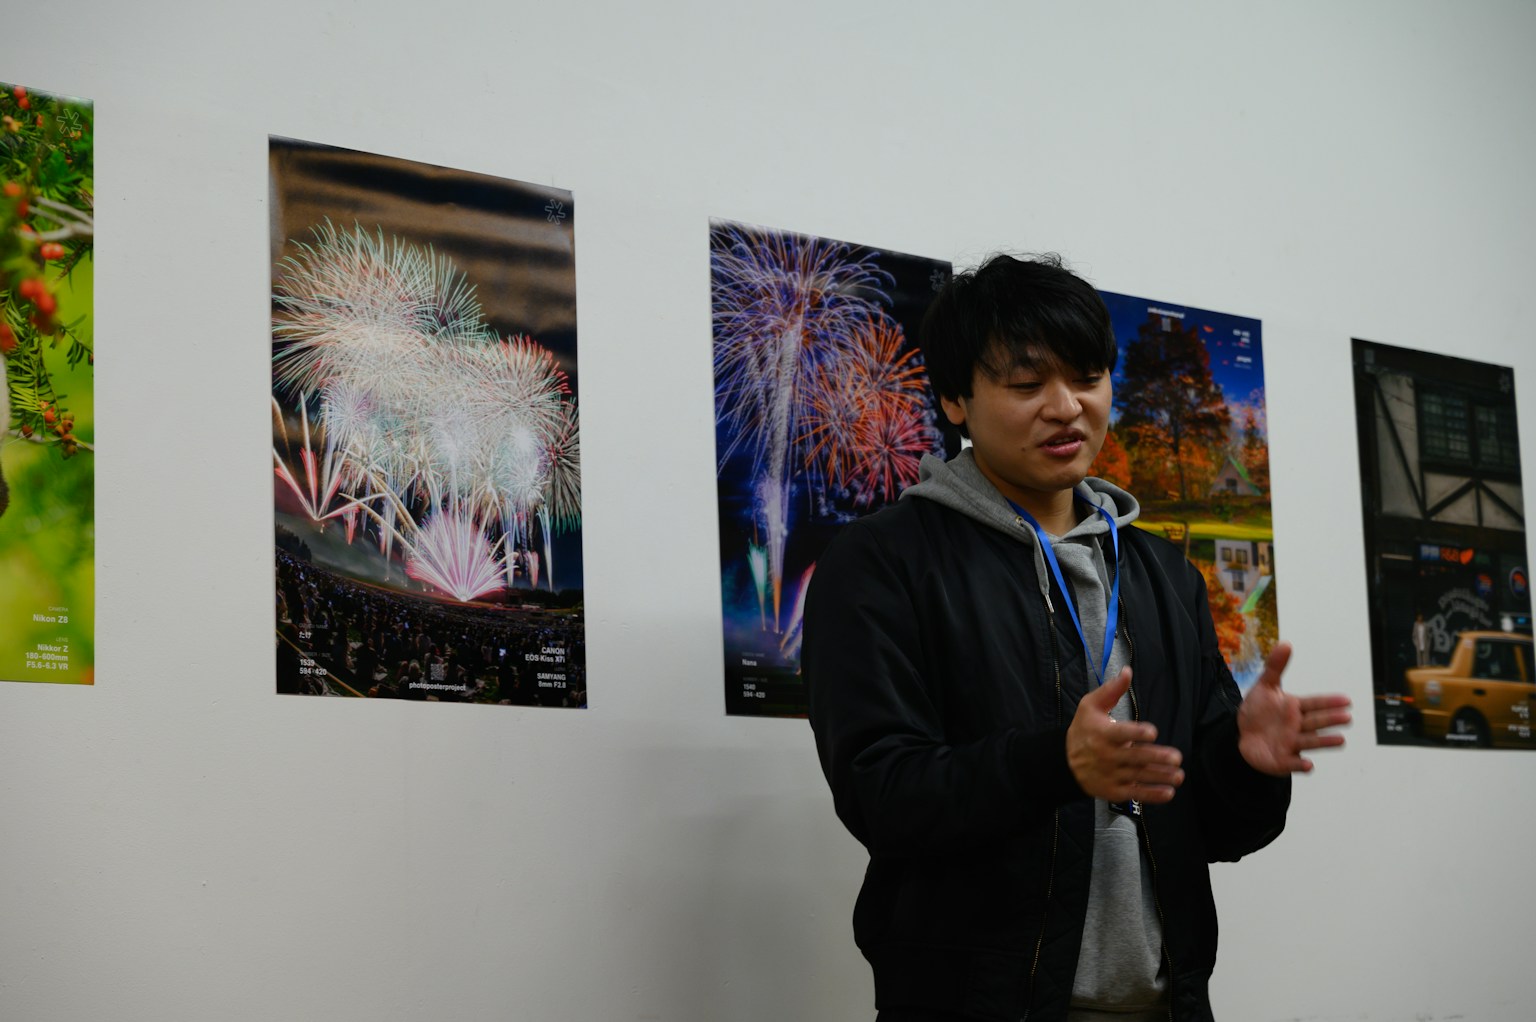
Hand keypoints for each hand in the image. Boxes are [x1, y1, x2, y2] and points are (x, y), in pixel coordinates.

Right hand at [1067, 667, 1183, 803]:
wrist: (1064, 762)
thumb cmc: (1083, 730)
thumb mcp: (1090, 706)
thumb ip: (1111, 690)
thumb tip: (1128, 671)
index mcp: (1103, 734)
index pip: (1122, 734)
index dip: (1137, 733)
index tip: (1153, 732)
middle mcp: (1107, 756)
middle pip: (1135, 757)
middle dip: (1157, 758)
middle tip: (1176, 757)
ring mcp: (1111, 775)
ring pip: (1139, 777)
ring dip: (1161, 777)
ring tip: (1179, 776)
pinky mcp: (1114, 791)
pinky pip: (1136, 794)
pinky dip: (1152, 795)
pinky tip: (1169, 792)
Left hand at [1237, 642, 1352, 775]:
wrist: (1240, 735)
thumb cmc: (1257, 711)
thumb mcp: (1264, 686)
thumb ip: (1275, 666)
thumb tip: (1286, 643)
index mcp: (1295, 708)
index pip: (1315, 703)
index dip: (1329, 702)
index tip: (1346, 700)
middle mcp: (1297, 726)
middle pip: (1316, 722)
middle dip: (1331, 720)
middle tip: (1347, 717)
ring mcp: (1291, 744)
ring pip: (1310, 742)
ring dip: (1325, 742)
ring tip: (1340, 740)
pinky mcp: (1282, 760)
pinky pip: (1292, 763)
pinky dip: (1300, 765)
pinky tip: (1308, 765)